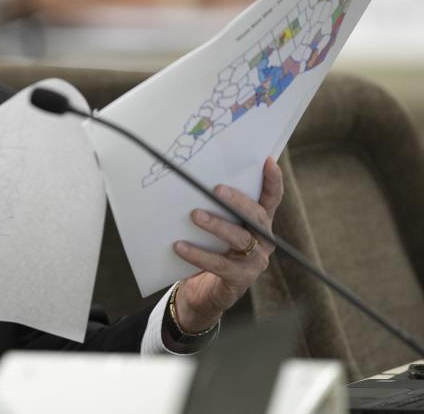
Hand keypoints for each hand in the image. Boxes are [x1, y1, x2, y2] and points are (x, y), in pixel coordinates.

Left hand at [171, 157, 282, 332]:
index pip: (271, 199)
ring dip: (217, 225)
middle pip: (255, 217)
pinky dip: (198, 254)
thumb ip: (213, 208)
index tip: (269, 161)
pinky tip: (179, 246)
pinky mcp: (239, 279)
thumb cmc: (209, 249)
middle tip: (216, 189)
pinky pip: (218, 264)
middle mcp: (262, 241)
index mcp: (259, 224)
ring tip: (195, 215)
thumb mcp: (215, 227)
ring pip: (239, 239)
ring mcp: (254, 261)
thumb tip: (191, 181)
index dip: (273, 181)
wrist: (203, 292)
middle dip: (237, 201)